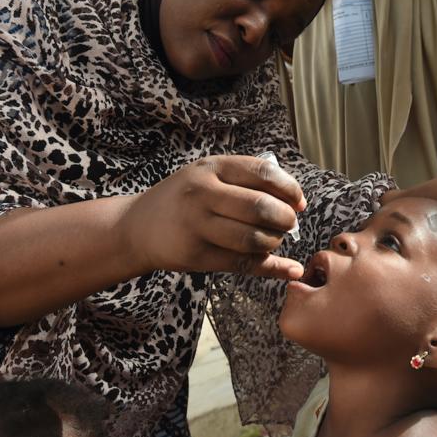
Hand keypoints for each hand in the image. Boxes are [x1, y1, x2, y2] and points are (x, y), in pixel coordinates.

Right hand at [126, 155, 306, 279]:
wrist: (137, 227)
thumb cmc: (183, 199)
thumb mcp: (207, 174)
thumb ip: (246, 180)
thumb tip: (295, 200)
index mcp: (212, 168)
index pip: (264, 173)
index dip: (290, 189)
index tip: (299, 202)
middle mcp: (203, 194)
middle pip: (261, 207)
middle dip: (285, 219)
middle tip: (288, 224)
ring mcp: (198, 226)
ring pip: (254, 238)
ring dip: (275, 242)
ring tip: (273, 240)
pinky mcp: (197, 255)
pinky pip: (243, 264)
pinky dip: (273, 268)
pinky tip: (289, 269)